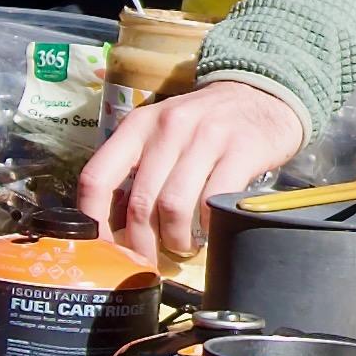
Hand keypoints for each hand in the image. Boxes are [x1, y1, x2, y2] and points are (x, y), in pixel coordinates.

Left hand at [80, 75, 307, 264]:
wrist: (261, 94)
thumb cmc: (204, 124)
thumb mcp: (161, 132)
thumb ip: (138, 168)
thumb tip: (115, 226)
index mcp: (138, 125)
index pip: (97, 177)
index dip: (95, 222)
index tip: (105, 249)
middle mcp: (168, 128)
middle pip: (140, 203)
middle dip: (142, 244)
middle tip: (151, 260)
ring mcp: (206, 137)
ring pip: (173, 207)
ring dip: (176, 239)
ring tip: (183, 245)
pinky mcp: (241, 149)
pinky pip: (213, 201)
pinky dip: (207, 225)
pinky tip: (209, 229)